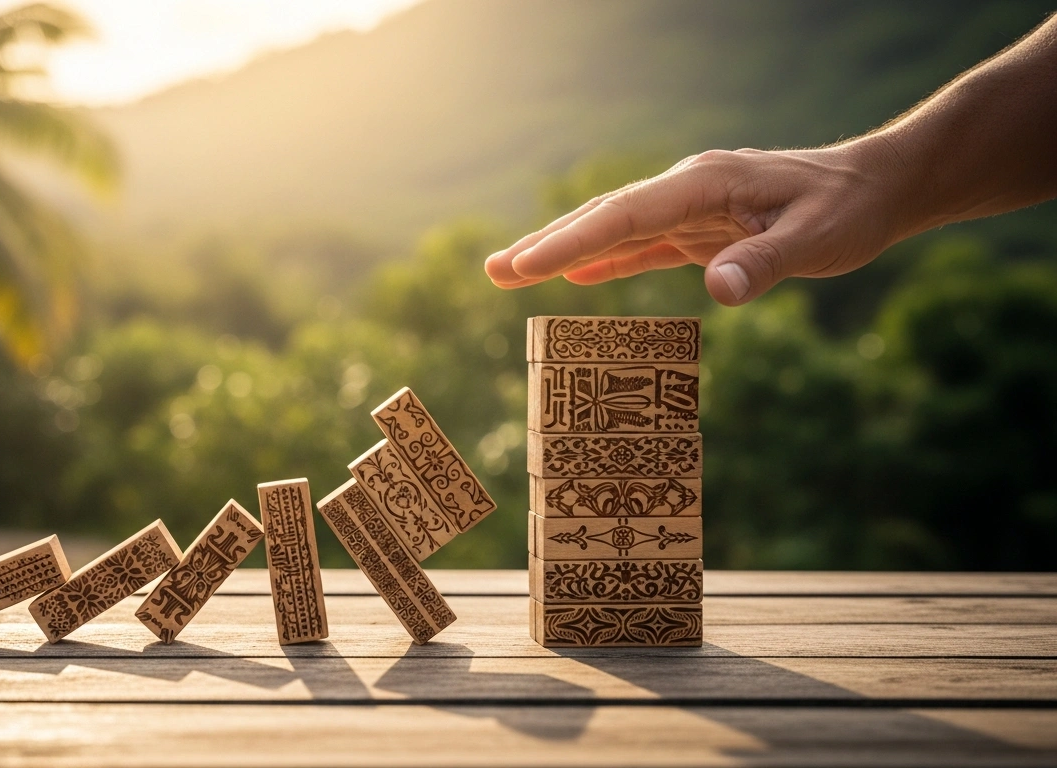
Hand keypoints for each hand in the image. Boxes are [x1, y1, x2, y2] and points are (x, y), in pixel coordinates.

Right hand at [483, 143, 909, 304]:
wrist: (875, 189)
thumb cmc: (848, 210)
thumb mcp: (816, 240)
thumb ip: (762, 263)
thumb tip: (714, 294)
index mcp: (704, 183)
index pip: (624, 214)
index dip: (572, 241)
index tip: (527, 266)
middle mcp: (686, 190)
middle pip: (603, 216)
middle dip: (546, 243)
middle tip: (493, 271)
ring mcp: (689, 209)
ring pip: (614, 229)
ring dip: (563, 251)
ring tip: (509, 272)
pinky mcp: (699, 230)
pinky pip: (641, 246)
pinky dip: (605, 260)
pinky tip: (575, 277)